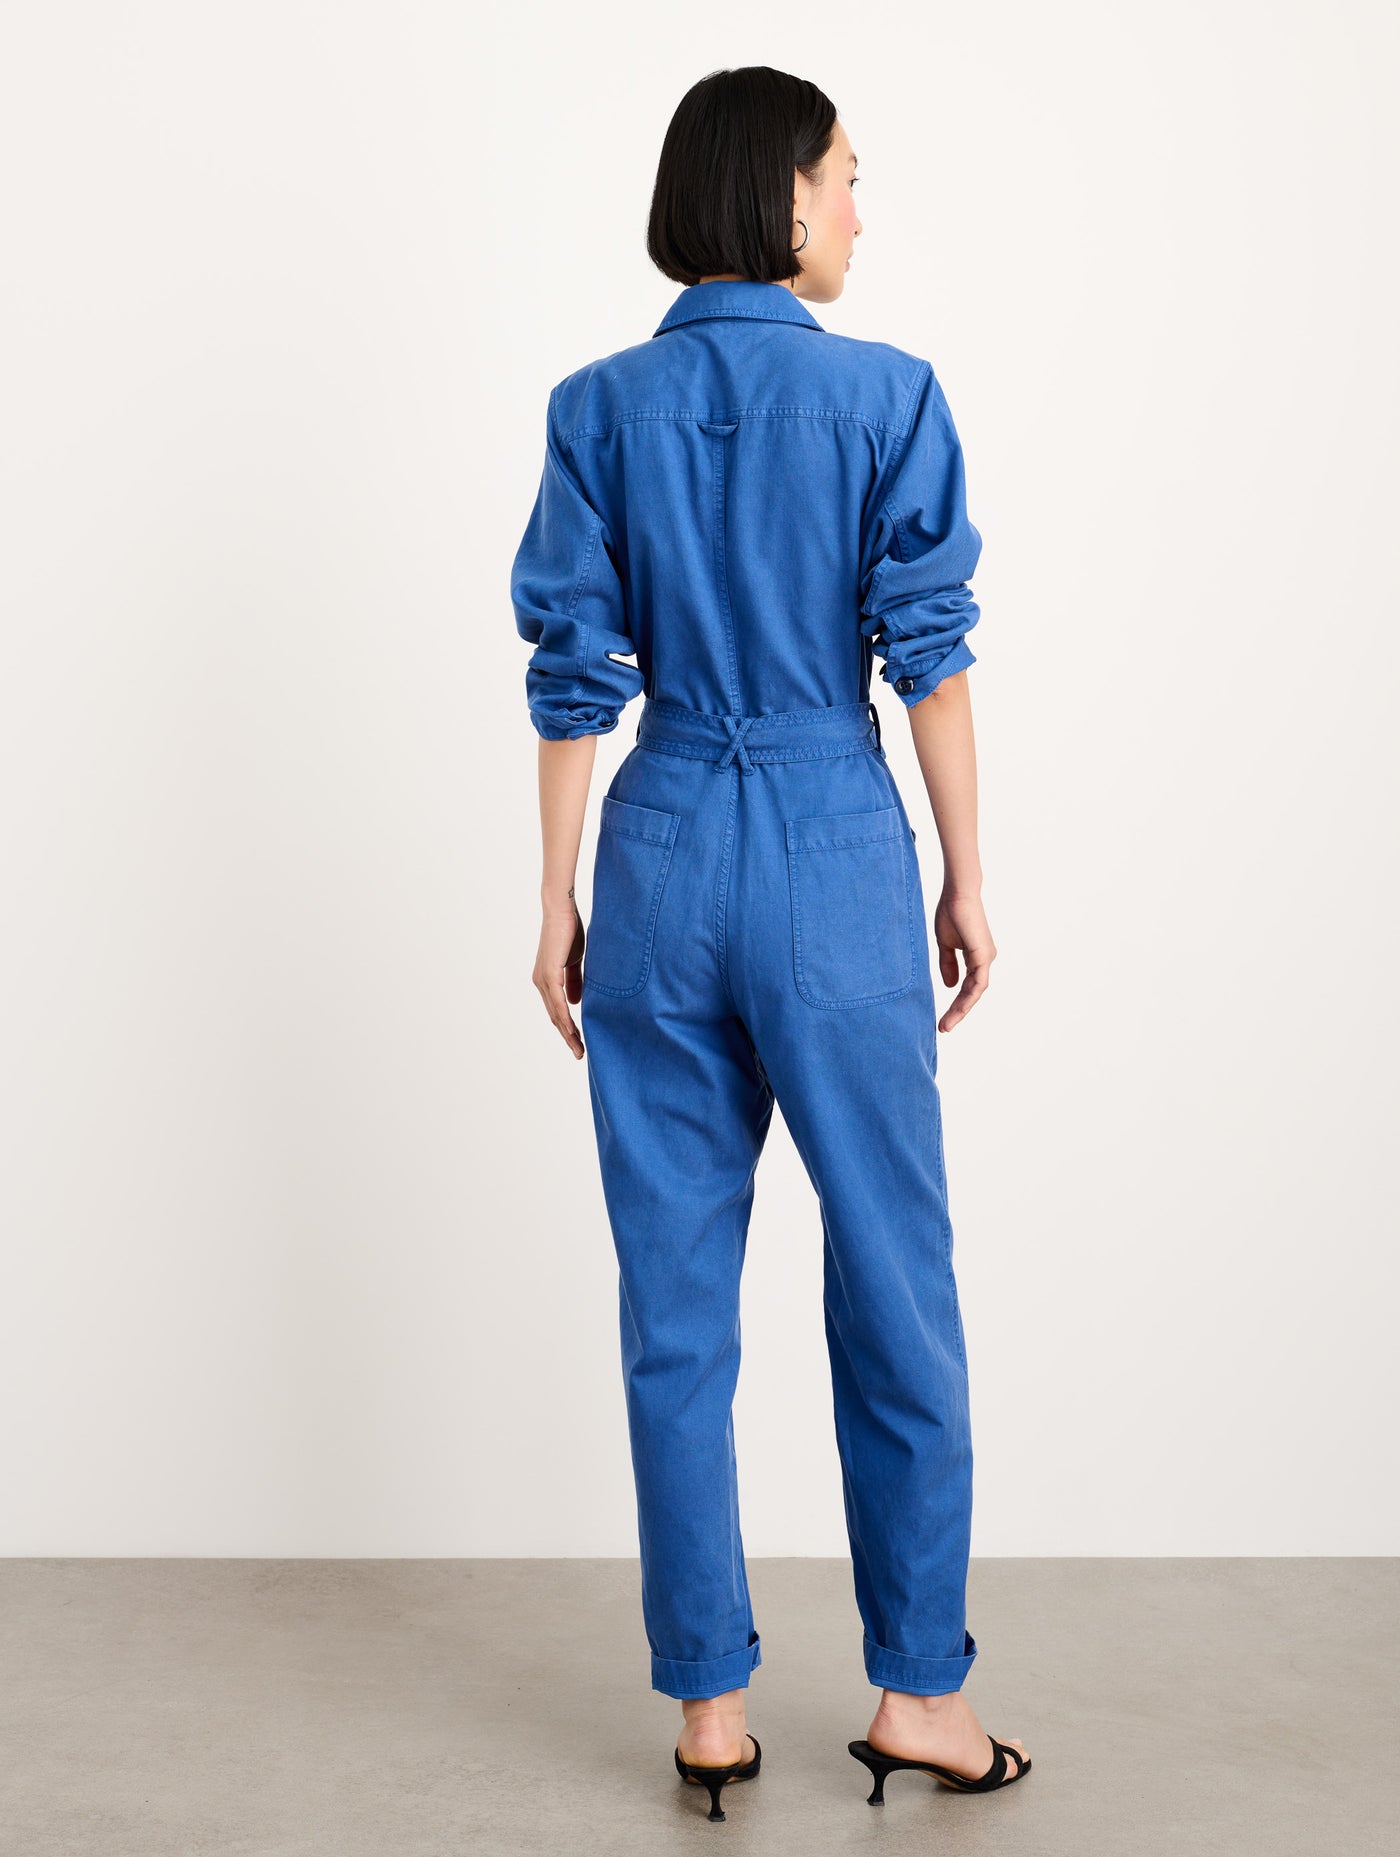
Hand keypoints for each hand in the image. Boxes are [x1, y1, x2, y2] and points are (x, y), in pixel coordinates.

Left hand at [533, 895, 586, 1057]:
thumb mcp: (575, 961)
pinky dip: (565, 1018)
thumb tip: (576, 1003)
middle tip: (580, 1054)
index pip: (558, 1011)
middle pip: (555, 1018)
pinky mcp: (548, 974)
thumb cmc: (569, 932)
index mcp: (547, 980)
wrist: (561, 911)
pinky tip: (573, 1031)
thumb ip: (575, 982)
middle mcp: (541, 982)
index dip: (568, 1028)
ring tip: (579, 1048)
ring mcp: (543, 979)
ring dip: (568, 1033)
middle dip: (568, 1037)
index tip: (580, 1043)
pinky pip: (557, 1002)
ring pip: (556, 1014)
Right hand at [933, 888, 995, 1031]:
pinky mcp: (984, 955)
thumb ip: (948, 964)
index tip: (943, 1019)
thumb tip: (950, 986)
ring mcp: (986, 958)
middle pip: (972, 993)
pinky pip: (978, 984)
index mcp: (976, 957)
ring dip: (961, 1010)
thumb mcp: (945, 945)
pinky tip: (957, 1009)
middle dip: (958, 1012)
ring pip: (975, 992)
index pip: (967, 987)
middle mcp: (984, 960)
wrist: (957, 894)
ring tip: (947, 1024)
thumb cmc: (950, 913)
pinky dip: (967, 998)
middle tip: (944, 1028)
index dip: (955, 1003)